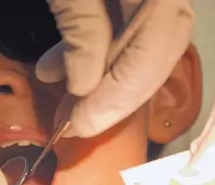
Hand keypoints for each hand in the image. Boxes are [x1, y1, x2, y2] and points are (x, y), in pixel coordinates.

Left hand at [36, 0, 194, 137]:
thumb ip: (83, 30)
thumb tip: (83, 88)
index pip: (149, 58)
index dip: (114, 100)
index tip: (79, 126)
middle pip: (156, 59)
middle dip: (113, 98)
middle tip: (74, 123)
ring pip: (143, 47)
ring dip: (101, 79)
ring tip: (63, 98)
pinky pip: (129, 28)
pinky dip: (97, 50)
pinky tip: (59, 65)